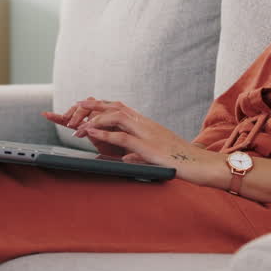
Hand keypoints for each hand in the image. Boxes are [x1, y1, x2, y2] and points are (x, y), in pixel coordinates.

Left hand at [42, 98, 211, 175]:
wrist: (200, 164)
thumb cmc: (178, 161)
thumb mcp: (154, 154)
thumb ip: (138, 152)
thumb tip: (125, 156)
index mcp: (144, 123)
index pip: (116, 107)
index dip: (96, 106)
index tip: (78, 109)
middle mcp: (143, 122)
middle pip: (112, 106)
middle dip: (90, 106)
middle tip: (70, 110)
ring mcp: (145, 132)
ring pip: (114, 115)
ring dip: (93, 119)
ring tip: (75, 126)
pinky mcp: (147, 145)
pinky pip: (121, 135)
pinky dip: (104, 133)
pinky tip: (90, 134)